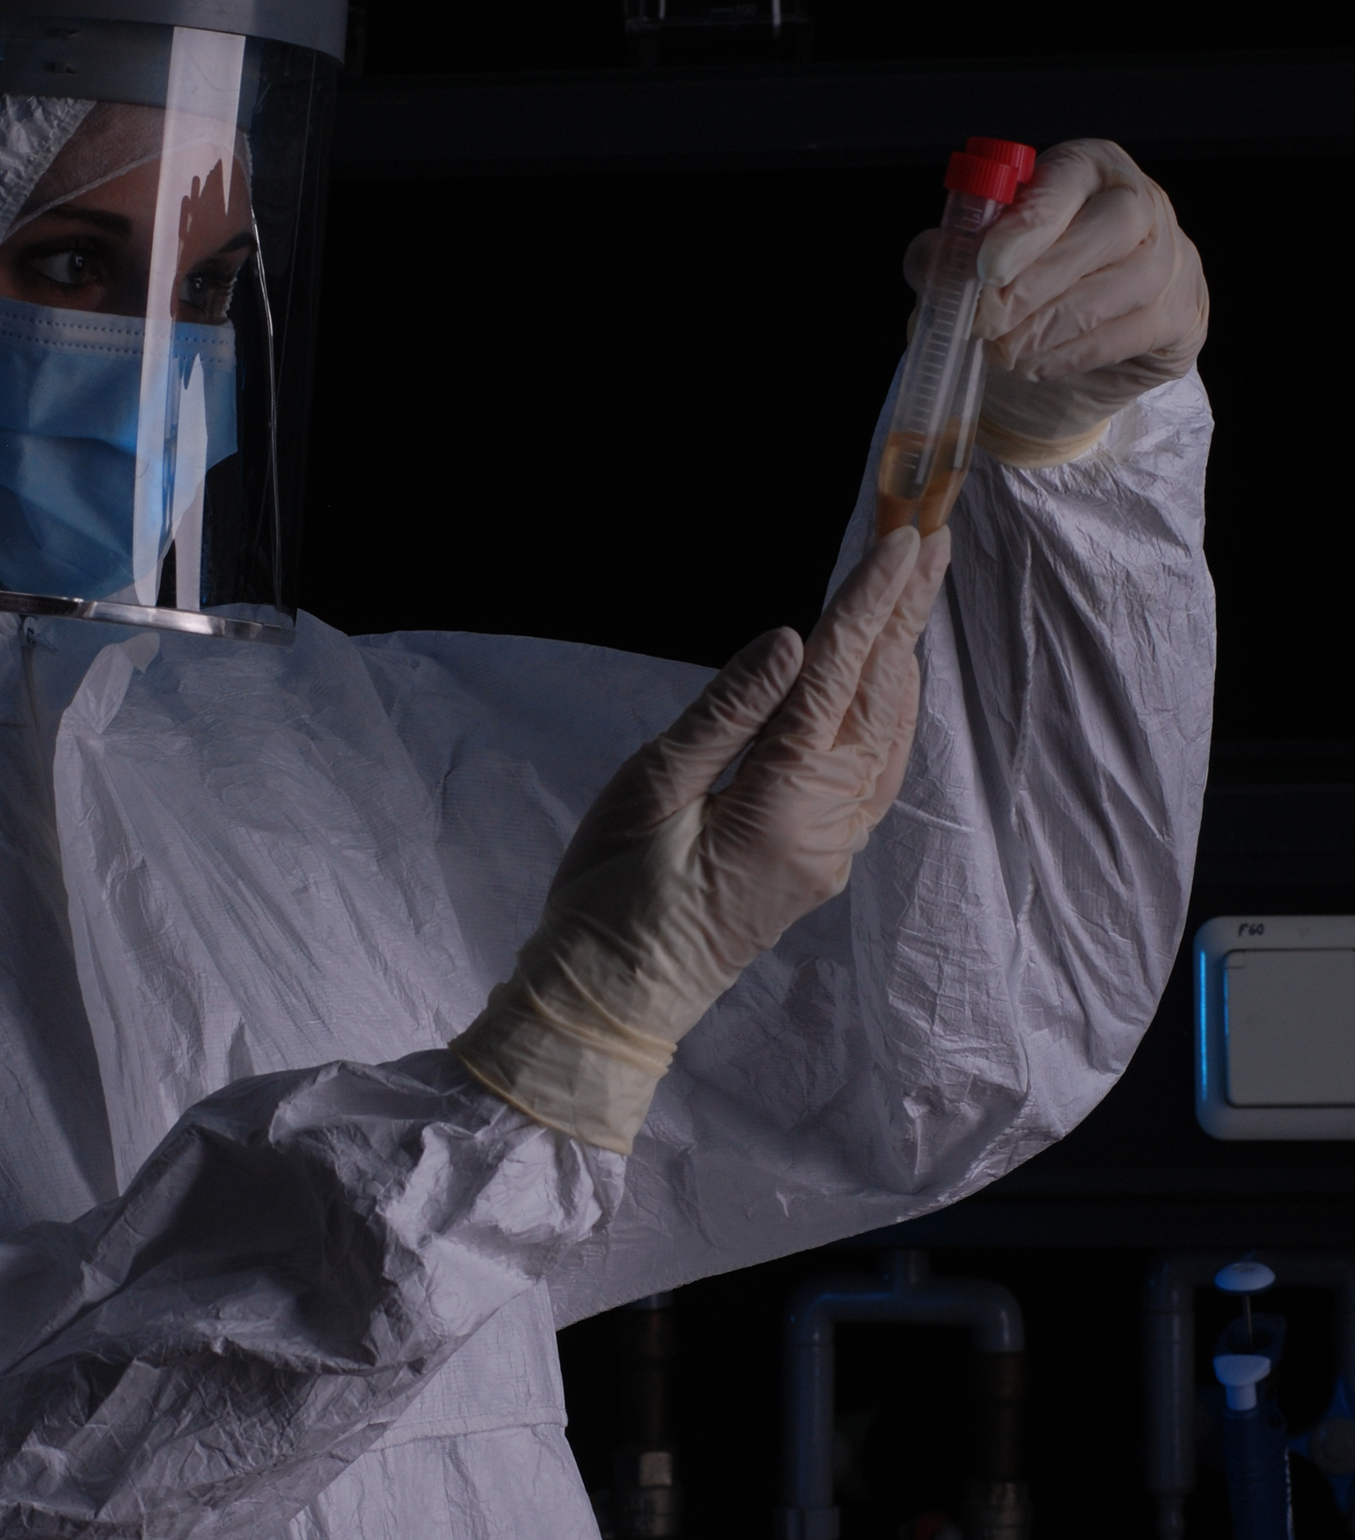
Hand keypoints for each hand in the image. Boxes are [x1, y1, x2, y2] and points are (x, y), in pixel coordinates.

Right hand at [451, 527, 949, 1151]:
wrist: (610, 1003)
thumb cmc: (607, 899)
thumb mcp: (651, 792)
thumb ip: (728, 713)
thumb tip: (795, 641)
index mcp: (783, 803)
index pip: (839, 679)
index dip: (868, 603)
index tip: (900, 539)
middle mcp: (828, 827)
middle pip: (881, 700)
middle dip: (905, 615)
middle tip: (932, 537)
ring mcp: (831, 851)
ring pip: (887, 738)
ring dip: (901, 660)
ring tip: (917, 591)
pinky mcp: (817, 864)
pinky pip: (873, 775)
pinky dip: (885, 714)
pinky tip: (883, 683)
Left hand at [905, 138, 1208, 463]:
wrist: (1063, 358)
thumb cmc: (1018, 293)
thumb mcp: (970, 267)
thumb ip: (948, 254)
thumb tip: (934, 259)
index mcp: (1087, 169)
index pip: (1070, 178)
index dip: (1030, 222)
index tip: (987, 266)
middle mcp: (1142, 202)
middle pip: (1111, 227)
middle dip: (1039, 281)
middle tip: (986, 322)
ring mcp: (1173, 258)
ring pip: (1126, 284)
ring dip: (1052, 325)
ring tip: (1002, 351)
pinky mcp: (1182, 315)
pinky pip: (1134, 332)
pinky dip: (1075, 354)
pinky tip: (1035, 364)